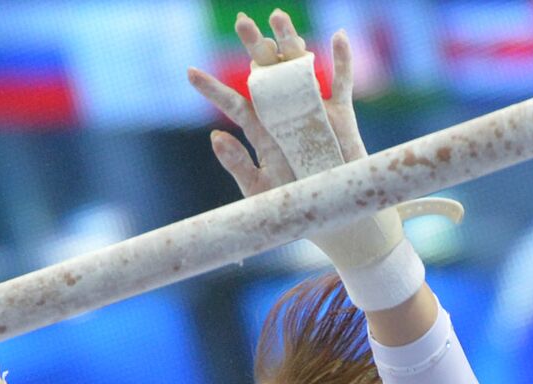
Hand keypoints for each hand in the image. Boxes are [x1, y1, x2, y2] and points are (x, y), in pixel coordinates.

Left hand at [186, 10, 367, 197]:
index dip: (213, 90)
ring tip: (278, 16)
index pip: (234, 104)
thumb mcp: (259, 190)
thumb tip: (214, 137)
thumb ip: (237, 165)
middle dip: (255, 47)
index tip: (190, 73)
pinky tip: (338, 36)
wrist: (332, 215)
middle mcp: (285, 114)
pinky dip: (343, 61)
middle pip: (267, 72)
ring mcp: (313, 110)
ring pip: (300, 68)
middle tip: (241, 22)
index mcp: (262, 131)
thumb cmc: (294, 205)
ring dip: (290, 42)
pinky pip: (342, 83)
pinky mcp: (340, 115)